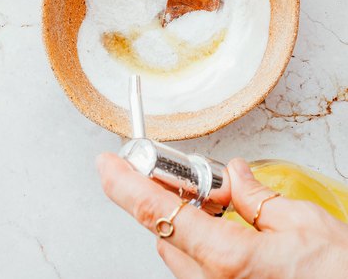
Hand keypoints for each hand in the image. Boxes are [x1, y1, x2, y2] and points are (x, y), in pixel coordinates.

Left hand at [98, 154, 347, 278]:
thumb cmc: (337, 275)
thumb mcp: (302, 223)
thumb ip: (259, 198)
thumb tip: (236, 175)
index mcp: (230, 260)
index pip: (159, 214)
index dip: (126, 185)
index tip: (108, 164)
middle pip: (164, 232)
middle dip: (163, 197)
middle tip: (173, 170)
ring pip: (177, 250)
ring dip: (184, 218)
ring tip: (214, 198)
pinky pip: (194, 266)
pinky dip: (198, 238)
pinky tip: (221, 222)